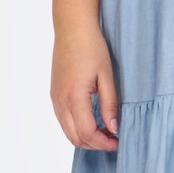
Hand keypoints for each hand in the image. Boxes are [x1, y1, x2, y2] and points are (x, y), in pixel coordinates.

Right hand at [51, 24, 119, 150]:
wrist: (72, 28)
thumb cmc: (92, 47)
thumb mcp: (107, 76)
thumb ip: (110, 104)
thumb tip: (114, 128)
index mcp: (74, 97)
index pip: (87, 133)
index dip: (103, 143)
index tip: (118, 141)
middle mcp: (61, 101)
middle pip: (75, 138)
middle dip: (95, 144)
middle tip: (114, 138)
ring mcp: (55, 98)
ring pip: (68, 132)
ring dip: (86, 137)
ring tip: (106, 131)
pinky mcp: (54, 94)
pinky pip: (63, 120)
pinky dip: (77, 128)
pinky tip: (93, 120)